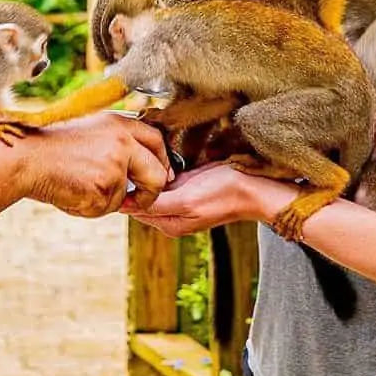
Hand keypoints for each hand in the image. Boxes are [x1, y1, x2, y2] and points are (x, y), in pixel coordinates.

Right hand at [22, 113, 171, 217]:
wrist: (27, 158)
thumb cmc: (55, 146)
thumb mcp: (92, 130)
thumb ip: (119, 141)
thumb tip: (147, 164)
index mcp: (120, 123)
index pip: (157, 141)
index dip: (162, 162)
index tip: (160, 175)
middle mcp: (122, 141)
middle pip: (157, 173)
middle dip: (151, 192)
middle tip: (138, 200)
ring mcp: (114, 164)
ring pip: (127, 195)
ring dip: (109, 200)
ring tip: (81, 186)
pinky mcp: (103, 187)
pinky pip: (107, 208)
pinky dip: (91, 208)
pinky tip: (73, 192)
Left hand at [121, 162, 296, 236]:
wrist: (253, 186)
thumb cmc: (223, 194)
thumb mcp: (186, 200)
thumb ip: (156, 204)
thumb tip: (124, 205)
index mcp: (167, 224)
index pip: (133, 207)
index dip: (127, 188)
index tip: (122, 166)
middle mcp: (171, 214)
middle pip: (142, 194)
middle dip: (136, 176)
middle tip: (132, 154)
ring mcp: (180, 199)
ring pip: (153, 183)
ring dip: (148, 168)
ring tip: (145, 151)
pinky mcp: (189, 185)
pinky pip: (166, 176)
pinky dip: (161, 165)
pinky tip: (162, 153)